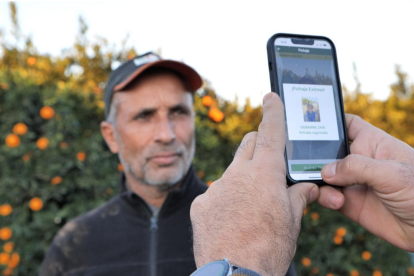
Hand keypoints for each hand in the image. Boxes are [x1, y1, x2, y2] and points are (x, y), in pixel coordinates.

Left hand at [190, 93, 318, 275]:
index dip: (272, 111)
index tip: (270, 97)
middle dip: (258, 144)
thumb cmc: (270, 247)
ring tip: (251, 204)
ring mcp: (216, 188)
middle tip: (268, 160)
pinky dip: (226, 198)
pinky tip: (232, 219)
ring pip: (232, 170)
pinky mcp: (201, 204)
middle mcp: (237, 173)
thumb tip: (308, 187)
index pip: (269, 131)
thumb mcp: (292, 221)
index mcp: (264, 173)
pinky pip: (216, 192)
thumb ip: (298, 196)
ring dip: (242, 177)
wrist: (236, 274)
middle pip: (247, 144)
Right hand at [319, 114, 413, 251]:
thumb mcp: (392, 173)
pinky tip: (336, 202)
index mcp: (372, 143)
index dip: (329, 121)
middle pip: (327, 151)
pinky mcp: (348, 203)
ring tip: (327, 189)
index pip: (347, 124)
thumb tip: (325, 171)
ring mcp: (352, 182)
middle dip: (313, 154)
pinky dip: (323, 197)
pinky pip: (326, 196)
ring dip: (316, 179)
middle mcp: (359, 161)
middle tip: (301, 160)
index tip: (309, 124)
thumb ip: (358, 167)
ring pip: (322, 175)